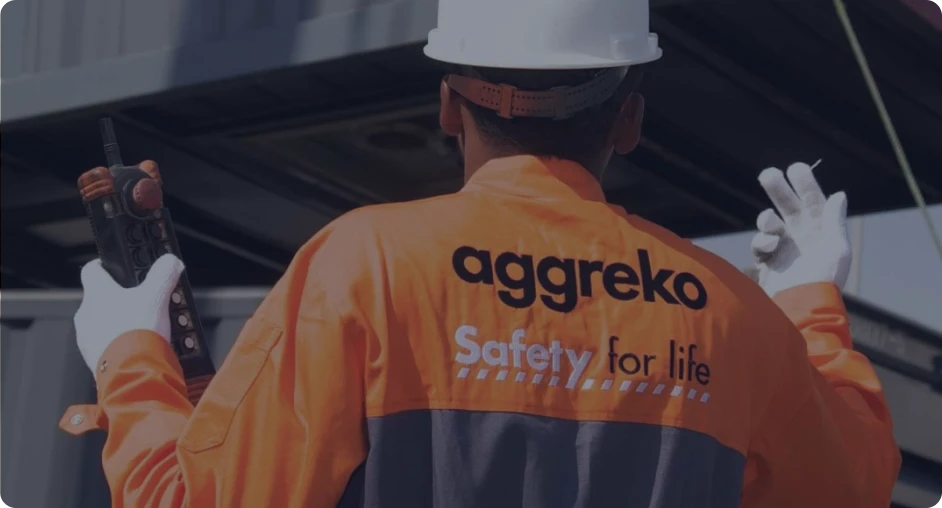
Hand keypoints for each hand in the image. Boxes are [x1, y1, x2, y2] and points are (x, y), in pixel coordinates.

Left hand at [74, 254, 184, 375]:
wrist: (133, 372)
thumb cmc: (138, 332)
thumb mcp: (158, 296)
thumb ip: (164, 274)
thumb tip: (169, 262)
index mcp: (97, 294)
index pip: (91, 270)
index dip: (103, 266)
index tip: (112, 268)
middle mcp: (86, 315)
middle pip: (99, 299)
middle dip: (119, 300)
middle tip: (141, 303)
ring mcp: (87, 339)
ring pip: (101, 324)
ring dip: (118, 324)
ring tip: (142, 328)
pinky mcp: (94, 359)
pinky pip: (104, 346)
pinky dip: (118, 345)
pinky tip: (137, 348)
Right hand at [750, 162, 850, 296]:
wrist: (801, 308)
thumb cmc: (823, 280)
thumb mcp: (837, 249)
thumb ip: (834, 221)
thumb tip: (838, 194)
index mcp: (821, 231)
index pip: (813, 201)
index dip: (805, 183)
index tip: (795, 167)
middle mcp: (802, 237)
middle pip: (787, 205)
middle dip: (777, 189)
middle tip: (767, 174)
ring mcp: (783, 249)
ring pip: (769, 222)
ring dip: (767, 219)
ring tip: (773, 227)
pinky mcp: (768, 262)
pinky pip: (759, 243)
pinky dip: (762, 242)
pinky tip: (769, 247)